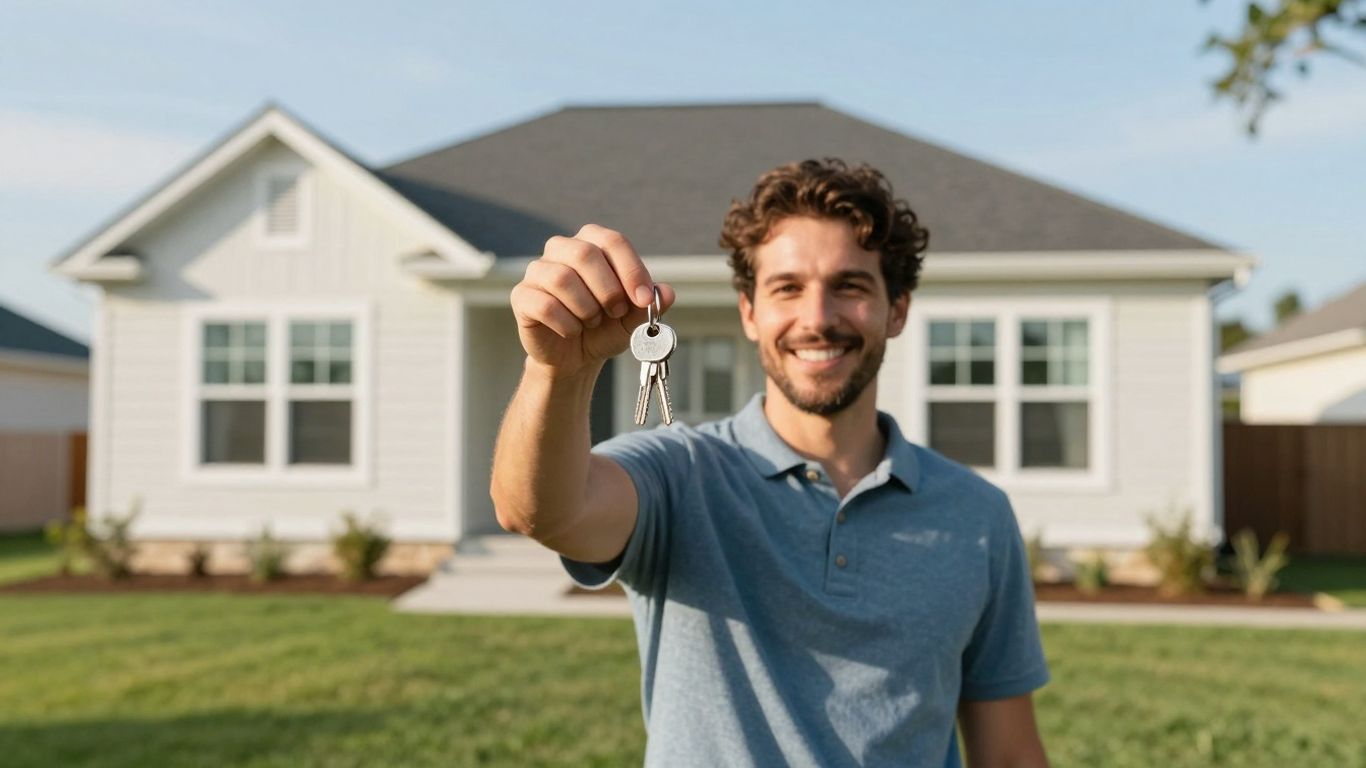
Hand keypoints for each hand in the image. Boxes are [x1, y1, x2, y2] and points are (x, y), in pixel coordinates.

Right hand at [511, 224, 675, 377]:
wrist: (575, 358)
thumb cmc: (604, 329)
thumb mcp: (633, 319)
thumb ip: (651, 304)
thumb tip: (667, 293)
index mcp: (591, 243)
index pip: (613, 241)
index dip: (631, 270)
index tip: (644, 300)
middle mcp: (561, 249)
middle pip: (584, 254)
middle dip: (608, 289)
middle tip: (615, 313)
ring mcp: (538, 271)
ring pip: (562, 279)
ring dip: (586, 308)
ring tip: (591, 322)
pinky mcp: (522, 296)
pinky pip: (545, 305)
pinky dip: (567, 324)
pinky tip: (572, 331)